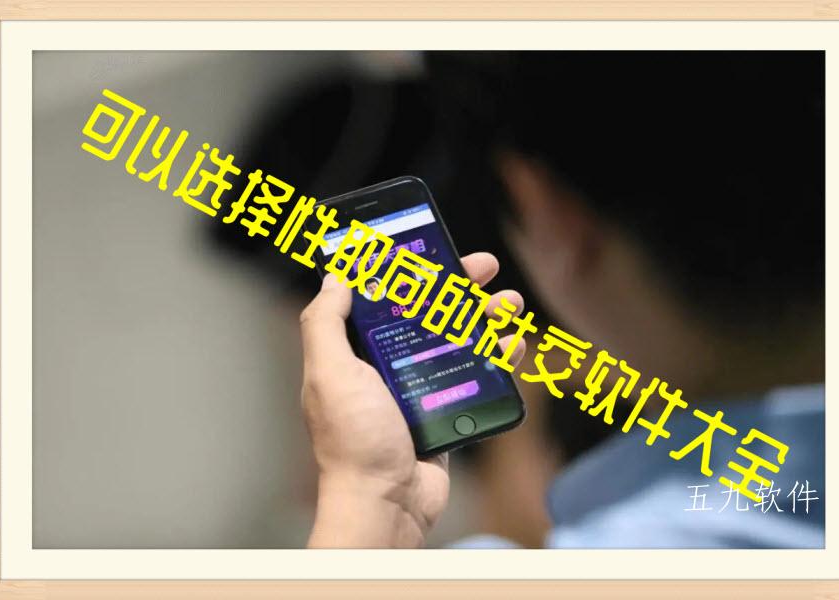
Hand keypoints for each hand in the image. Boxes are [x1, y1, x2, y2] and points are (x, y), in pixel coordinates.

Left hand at [299, 252, 525, 547]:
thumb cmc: (354, 442)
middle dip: (457, 286)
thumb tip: (335, 277)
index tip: (433, 248)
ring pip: (456, 340)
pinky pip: (474, 377)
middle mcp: (386, 366)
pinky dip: (496, 358)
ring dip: (485, 317)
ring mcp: (418, 389)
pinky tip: (513, 346)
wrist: (385, 505)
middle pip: (427, 313)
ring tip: (510, 304)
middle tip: (485, 267)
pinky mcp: (445, 412)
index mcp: (356, 352)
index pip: (384, 297)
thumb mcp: (330, 373)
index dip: (409, 269)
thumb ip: (325, 322)